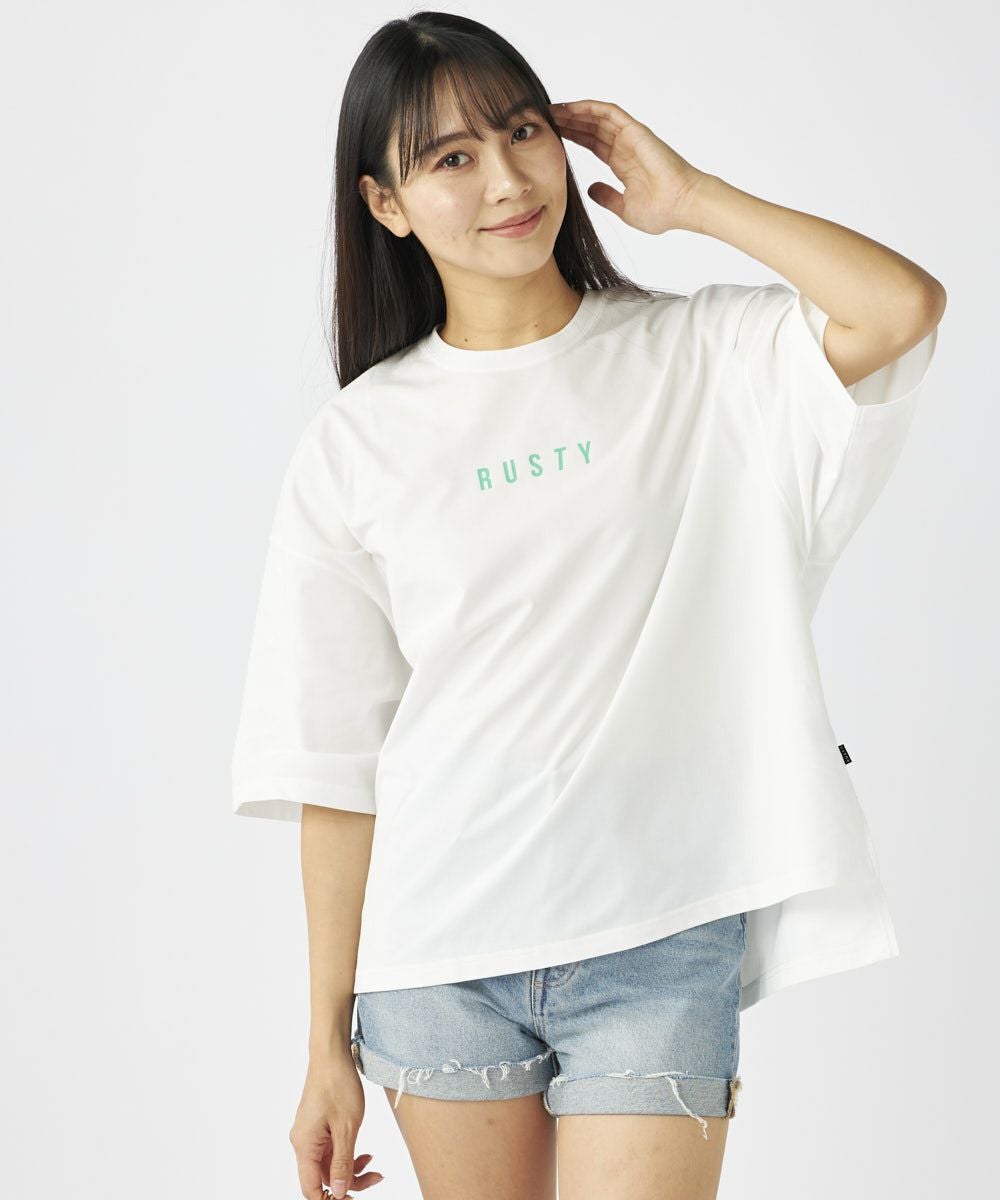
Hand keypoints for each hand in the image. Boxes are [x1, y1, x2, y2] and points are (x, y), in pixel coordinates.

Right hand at [289, 1056, 384, 1198]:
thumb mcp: (347, 1128)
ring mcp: (309, 1134)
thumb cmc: (338, 1085)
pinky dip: (347, 1154)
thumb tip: (340, 1191)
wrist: (332, 1054)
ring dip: (350, 1168)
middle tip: (375, 1178)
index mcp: (305, 1146)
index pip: (311, 1189)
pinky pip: (330, 1150)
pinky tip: (364, 1152)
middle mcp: (303, 1143)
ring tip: (372, 1165)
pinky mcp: (317, 1126)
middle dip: (350, 1183)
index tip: (355, 1199)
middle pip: (322, 1178)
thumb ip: (343, 1163)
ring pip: (328, 1165)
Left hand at [549, 98, 708, 234]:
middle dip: (569, 122)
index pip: (593, 144)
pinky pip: (610, 113)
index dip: (573, 137)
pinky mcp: (636, 131)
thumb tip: (590, 190)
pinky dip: (590, 107)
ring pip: (597, 117)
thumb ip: (607, 197)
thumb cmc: (662, 211)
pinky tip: (571, 107)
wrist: (682, 205)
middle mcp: (626, 147)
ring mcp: (631, 137)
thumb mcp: (624, 208)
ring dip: (575, 112)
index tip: (552, 136)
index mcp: (623, 163)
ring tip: (552, 110)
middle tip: (545, 118)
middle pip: (592, 128)